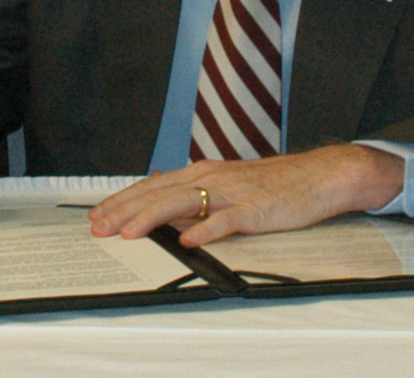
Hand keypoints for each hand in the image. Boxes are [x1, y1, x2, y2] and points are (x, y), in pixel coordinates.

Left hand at [89, 144, 403, 246]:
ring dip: (152, 218)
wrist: (316, 176)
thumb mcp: (226, 181)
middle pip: (159, 193)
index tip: (97, 215)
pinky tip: (188, 242)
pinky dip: (205, 230)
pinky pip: (226, 221)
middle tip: (98, 226)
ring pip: (184, 203)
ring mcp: (232, 192)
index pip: (153, 186)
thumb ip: (194, 187)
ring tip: (129, 233)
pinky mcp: (255, 210)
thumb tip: (160, 191)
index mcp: (202, 171)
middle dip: (124, 210)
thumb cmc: (271, 184)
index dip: (122, 200)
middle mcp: (211, 177)